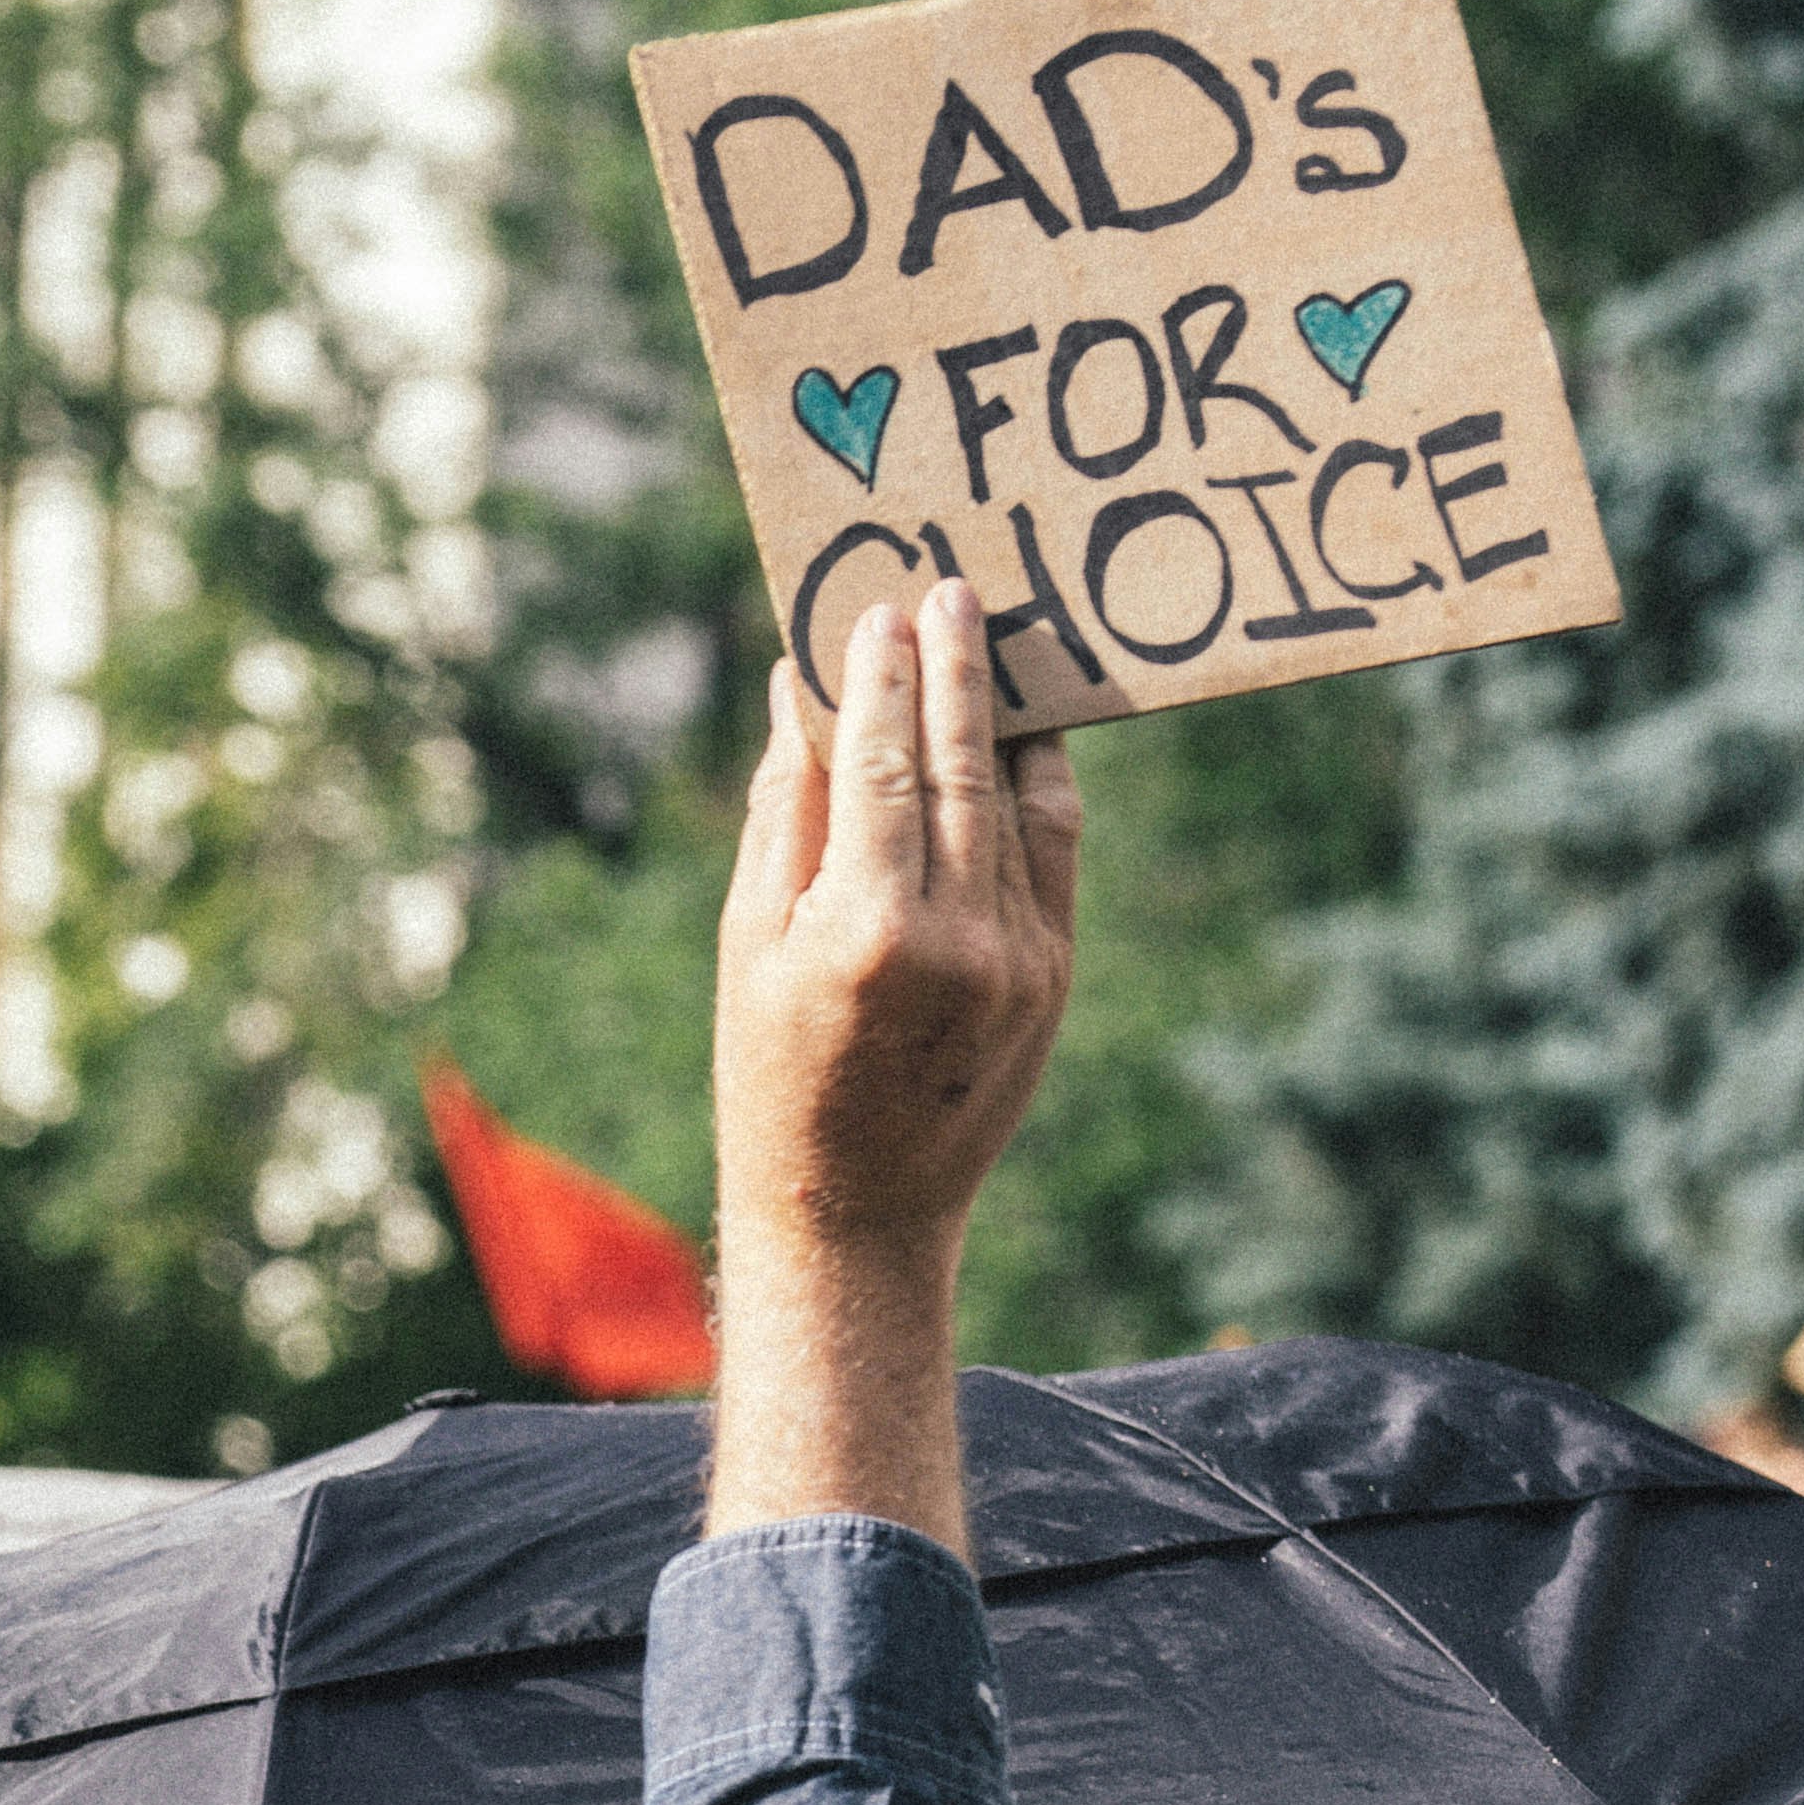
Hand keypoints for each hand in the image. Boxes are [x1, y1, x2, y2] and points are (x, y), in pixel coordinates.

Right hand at [715, 588, 1078, 1287]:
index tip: (882, 608)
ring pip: (1013, 799)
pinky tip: (1016, 735)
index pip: (881, 762)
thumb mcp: (749, 944)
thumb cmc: (771, 1073)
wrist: (858, 1213)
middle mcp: (957, 937)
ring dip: (999, 715)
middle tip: (950, 592)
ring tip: (986, 642)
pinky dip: (1035, 782)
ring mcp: (1019, 958)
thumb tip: (803, 688)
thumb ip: (787, 810)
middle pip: (960, 764)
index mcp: (865, 928)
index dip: (883, 676)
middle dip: (955, 670)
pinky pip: (1049, 848)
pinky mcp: (1054, 975)